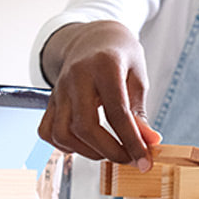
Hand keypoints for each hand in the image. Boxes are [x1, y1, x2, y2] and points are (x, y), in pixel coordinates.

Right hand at [37, 20, 161, 165]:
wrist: (93, 37)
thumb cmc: (120, 56)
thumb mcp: (138, 77)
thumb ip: (140, 111)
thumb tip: (150, 143)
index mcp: (104, 65)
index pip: (117, 112)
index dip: (132, 142)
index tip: (145, 161)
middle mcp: (76, 76)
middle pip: (85, 126)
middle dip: (110, 151)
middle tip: (129, 158)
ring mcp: (59, 89)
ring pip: (63, 132)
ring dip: (88, 152)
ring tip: (109, 151)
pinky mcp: (49, 100)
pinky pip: (48, 131)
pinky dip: (66, 146)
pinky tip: (85, 145)